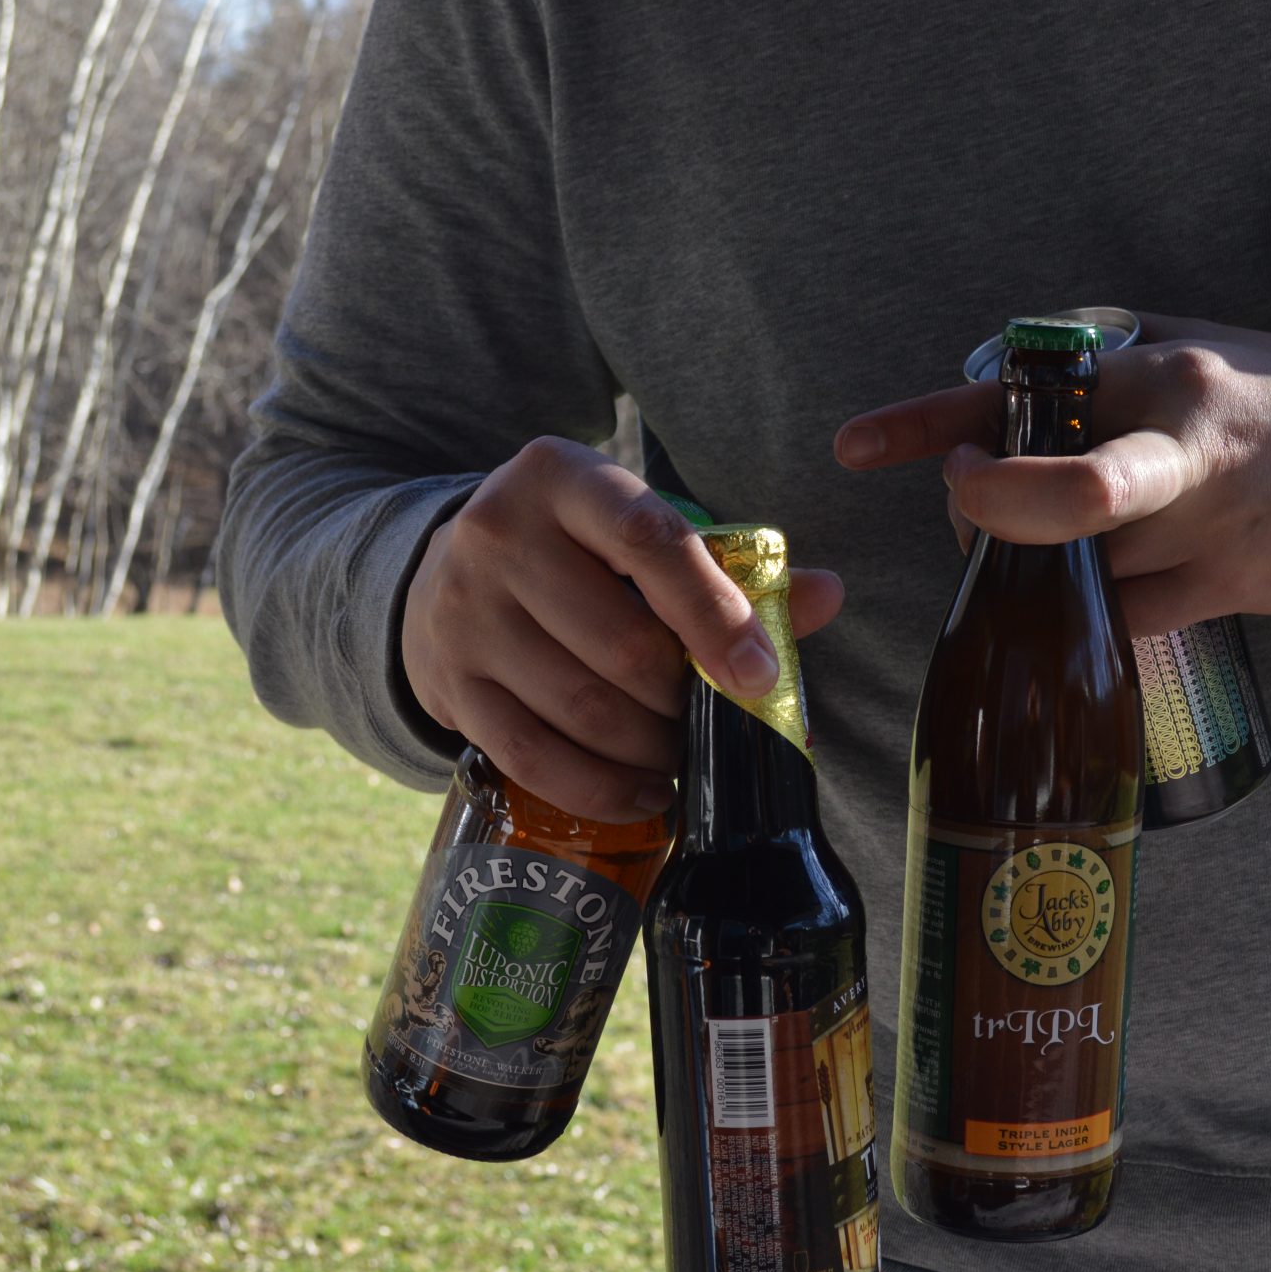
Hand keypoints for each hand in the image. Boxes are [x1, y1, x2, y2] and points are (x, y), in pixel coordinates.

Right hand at [403, 438, 843, 821]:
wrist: (444, 573)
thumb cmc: (574, 552)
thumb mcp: (638, 532)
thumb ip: (733, 566)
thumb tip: (826, 595)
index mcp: (560, 476)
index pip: (648, 541)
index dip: (713, 614)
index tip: (760, 676)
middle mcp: (498, 534)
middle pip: (620, 643)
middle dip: (685, 699)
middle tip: (716, 720)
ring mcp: (462, 613)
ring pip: (581, 707)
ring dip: (652, 749)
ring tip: (684, 754)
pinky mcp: (447, 682)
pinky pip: (532, 756)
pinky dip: (600, 788)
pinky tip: (645, 794)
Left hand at [832, 315, 1270, 638]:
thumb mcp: (1192, 351)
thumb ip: (1094, 376)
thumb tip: (990, 413)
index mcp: (1159, 371)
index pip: (1021, 390)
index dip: (926, 423)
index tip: (855, 446)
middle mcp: (1180, 443)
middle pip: (1053, 504)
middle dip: (989, 517)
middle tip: (977, 505)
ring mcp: (1208, 525)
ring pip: (1081, 570)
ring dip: (1047, 568)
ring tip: (1066, 538)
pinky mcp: (1231, 588)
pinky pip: (1129, 615)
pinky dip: (1103, 608)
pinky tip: (1118, 579)